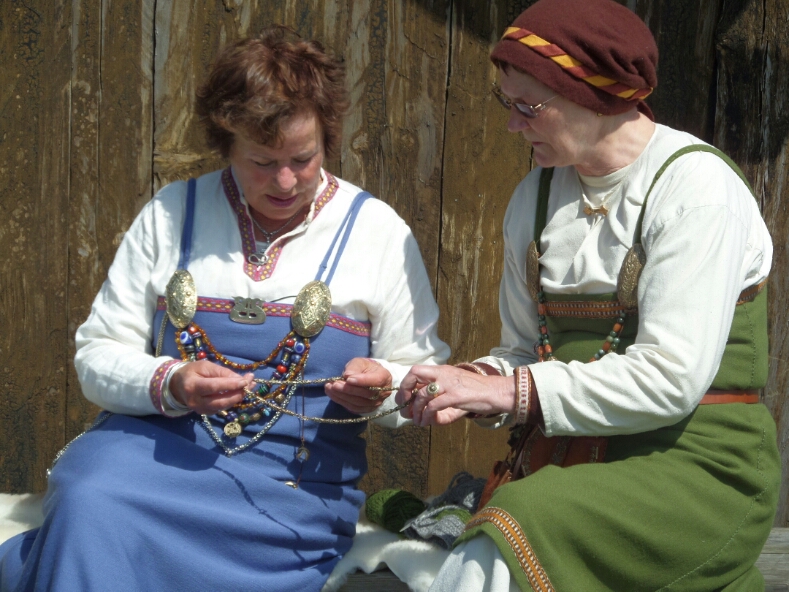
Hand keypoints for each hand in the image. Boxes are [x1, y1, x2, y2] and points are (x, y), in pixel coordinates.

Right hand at [169, 361, 253, 414]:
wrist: (178, 385)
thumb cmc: (192, 372)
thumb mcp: (206, 366)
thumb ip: (222, 372)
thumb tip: (241, 379)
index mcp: (192, 385)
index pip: (214, 387)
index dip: (231, 385)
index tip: (246, 380)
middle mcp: (195, 401)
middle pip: (220, 400)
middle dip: (238, 393)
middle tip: (251, 383)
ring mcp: (199, 410)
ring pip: (223, 406)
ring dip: (238, 397)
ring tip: (250, 386)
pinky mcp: (205, 413)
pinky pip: (222, 408)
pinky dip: (232, 400)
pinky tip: (240, 392)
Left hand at [324, 358, 391, 414]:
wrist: (368, 377)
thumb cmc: (365, 368)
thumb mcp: (360, 362)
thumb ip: (354, 367)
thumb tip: (347, 376)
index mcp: (384, 377)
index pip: (375, 381)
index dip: (362, 381)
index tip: (348, 379)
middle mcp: (383, 393)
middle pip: (366, 394)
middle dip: (348, 390)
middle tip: (334, 384)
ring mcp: (375, 403)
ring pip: (358, 403)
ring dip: (342, 396)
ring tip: (329, 388)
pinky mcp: (366, 409)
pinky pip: (354, 408)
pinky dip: (341, 402)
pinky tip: (332, 395)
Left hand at [395, 365, 515, 426]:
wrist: (497, 392)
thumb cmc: (476, 392)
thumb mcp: (455, 387)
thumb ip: (439, 394)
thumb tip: (421, 408)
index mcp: (442, 370)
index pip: (416, 370)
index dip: (406, 383)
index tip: (404, 398)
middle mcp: (443, 373)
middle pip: (415, 374)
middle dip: (405, 391)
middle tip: (405, 408)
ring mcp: (449, 384)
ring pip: (422, 394)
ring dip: (416, 410)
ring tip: (417, 421)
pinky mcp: (456, 396)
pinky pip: (434, 406)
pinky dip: (426, 415)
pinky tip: (426, 422)